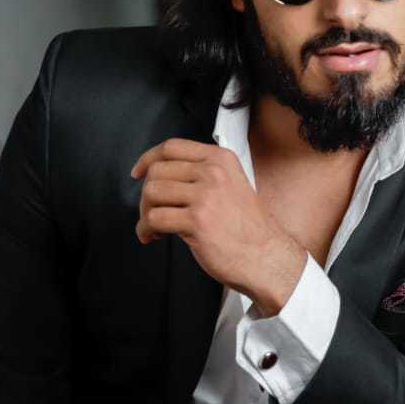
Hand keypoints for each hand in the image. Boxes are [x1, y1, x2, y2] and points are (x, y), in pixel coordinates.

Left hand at [130, 137, 306, 314]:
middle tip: (151, 212)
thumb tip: (162, 175)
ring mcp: (205, 196)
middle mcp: (213, 173)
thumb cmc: (247, 228)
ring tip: (153, 227)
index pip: (172, 147)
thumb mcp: (231, 184)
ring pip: (152, 193)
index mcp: (220, 159)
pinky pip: (154, 218)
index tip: (139, 172)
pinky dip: (146, 229)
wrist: (265, 256)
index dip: (148, 159)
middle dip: (146, 195)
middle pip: (157, 171)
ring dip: (145, 212)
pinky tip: (153, 236)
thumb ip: (202, 173)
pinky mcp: (197, 221)